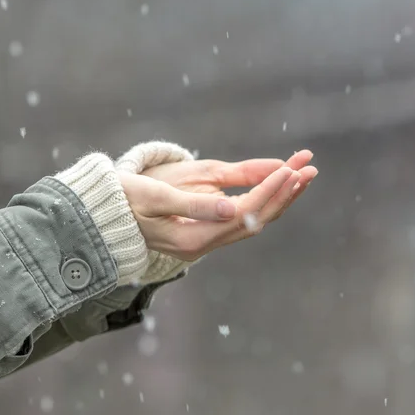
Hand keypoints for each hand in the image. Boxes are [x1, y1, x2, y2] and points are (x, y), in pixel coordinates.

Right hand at [119, 150, 316, 260]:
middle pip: (255, 221)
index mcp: (192, 238)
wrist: (105, 217)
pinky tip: (276, 187)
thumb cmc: (125, 199)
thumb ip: (194, 204)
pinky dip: (261, 202)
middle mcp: (202, 245)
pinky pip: (241, 220)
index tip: (290, 168)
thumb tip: (233, 208)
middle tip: (309, 169)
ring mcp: (203, 242)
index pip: (243, 213)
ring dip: (277, 199)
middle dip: (284, 194)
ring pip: (251, 222)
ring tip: (302, 175)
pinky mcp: (203, 234)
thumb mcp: (155, 197)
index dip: (268, 190)